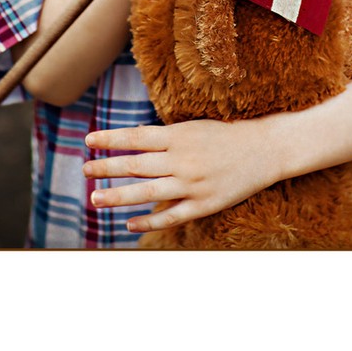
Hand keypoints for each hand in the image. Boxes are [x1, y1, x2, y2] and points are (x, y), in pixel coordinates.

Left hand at [83, 117, 281, 233]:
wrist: (266, 149)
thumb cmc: (227, 135)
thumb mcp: (194, 127)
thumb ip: (165, 136)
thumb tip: (132, 136)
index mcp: (180, 136)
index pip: (136, 137)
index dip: (110, 139)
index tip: (88, 140)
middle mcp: (183, 160)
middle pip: (136, 165)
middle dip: (107, 168)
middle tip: (85, 170)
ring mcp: (193, 184)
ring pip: (147, 192)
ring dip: (118, 196)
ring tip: (95, 198)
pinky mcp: (205, 204)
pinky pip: (171, 216)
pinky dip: (148, 220)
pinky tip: (129, 223)